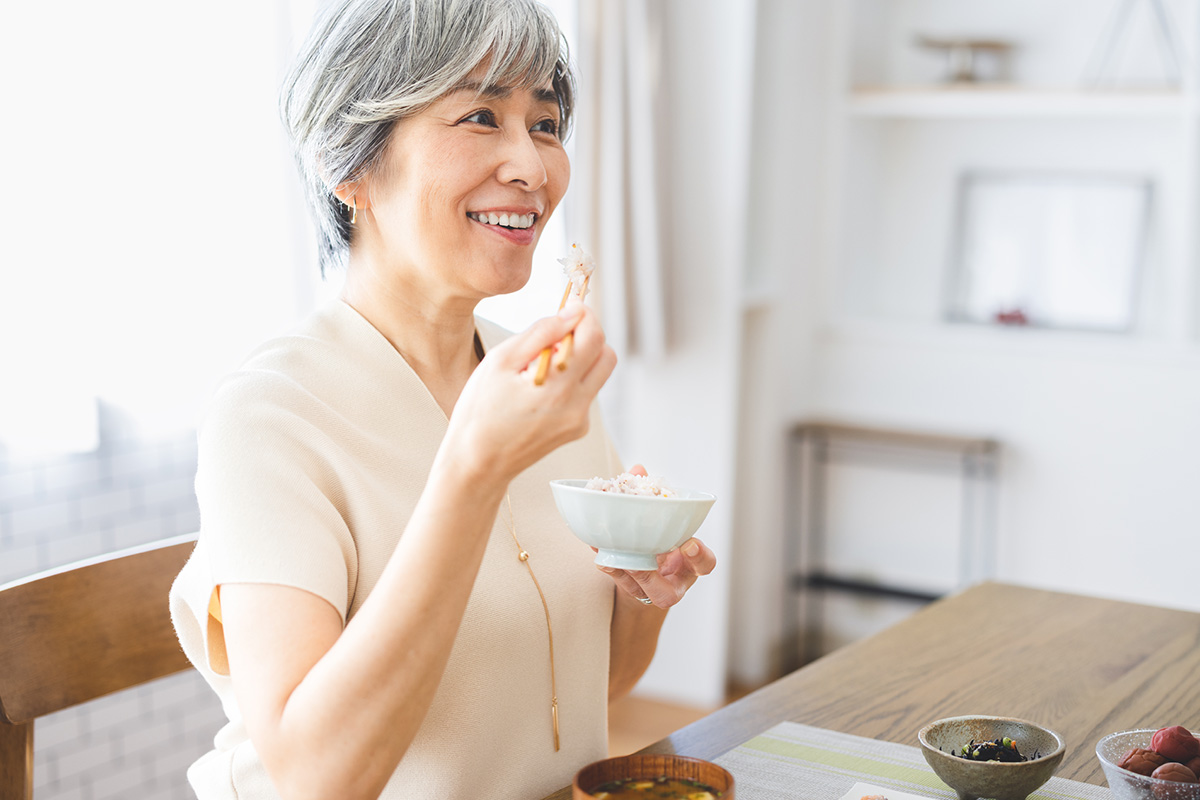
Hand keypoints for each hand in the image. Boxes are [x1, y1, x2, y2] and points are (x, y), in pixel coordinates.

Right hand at [442, 302, 616, 483]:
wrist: (477, 463)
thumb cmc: (480, 412)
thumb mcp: (500, 362)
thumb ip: (541, 333)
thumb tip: (571, 312)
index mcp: (558, 386)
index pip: (594, 337)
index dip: (585, 315)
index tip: (570, 306)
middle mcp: (577, 405)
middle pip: (606, 355)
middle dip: (588, 336)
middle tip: (557, 334)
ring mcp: (580, 420)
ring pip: (598, 374)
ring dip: (580, 358)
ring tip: (541, 365)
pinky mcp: (577, 430)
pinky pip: (585, 393)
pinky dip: (571, 380)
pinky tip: (540, 388)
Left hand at [596, 464, 716, 607]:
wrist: (643, 574)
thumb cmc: (659, 541)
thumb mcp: (664, 522)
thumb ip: (655, 499)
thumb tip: (638, 469)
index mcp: (690, 564)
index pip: (705, 564)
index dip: (700, 556)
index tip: (689, 543)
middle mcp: (674, 583)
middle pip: (669, 593)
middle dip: (652, 575)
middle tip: (643, 557)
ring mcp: (652, 592)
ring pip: (643, 592)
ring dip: (628, 572)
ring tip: (615, 554)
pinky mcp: (632, 593)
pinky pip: (620, 583)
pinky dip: (609, 565)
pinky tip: (598, 548)